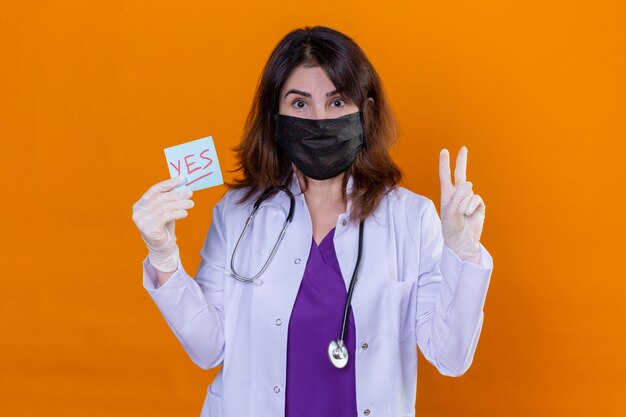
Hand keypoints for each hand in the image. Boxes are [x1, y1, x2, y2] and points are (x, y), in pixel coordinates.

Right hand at [132, 175, 193, 271]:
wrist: (162, 246)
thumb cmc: (164, 225)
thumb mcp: (165, 210)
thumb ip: (169, 198)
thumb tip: (182, 183)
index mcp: (140, 204)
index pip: (154, 190)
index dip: (169, 183)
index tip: (182, 179)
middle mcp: (138, 212)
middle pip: (160, 198)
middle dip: (176, 194)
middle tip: (190, 193)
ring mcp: (141, 221)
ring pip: (164, 207)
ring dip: (179, 204)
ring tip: (191, 204)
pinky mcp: (149, 229)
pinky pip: (166, 217)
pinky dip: (177, 213)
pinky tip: (185, 213)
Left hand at [438, 146, 485, 262]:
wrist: (462, 242)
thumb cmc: (451, 228)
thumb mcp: (450, 212)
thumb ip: (458, 196)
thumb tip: (469, 182)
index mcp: (447, 195)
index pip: (445, 176)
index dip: (444, 164)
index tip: (444, 151)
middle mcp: (458, 195)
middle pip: (460, 174)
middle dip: (461, 161)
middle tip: (463, 148)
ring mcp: (469, 199)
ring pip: (468, 192)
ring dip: (463, 204)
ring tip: (461, 215)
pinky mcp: (479, 205)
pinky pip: (475, 199)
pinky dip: (471, 207)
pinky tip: (469, 216)